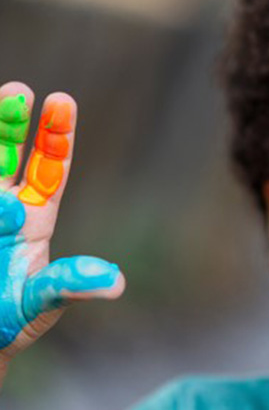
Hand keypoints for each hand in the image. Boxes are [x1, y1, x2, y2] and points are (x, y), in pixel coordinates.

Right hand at [0, 81, 123, 369]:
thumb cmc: (13, 319)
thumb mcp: (42, 302)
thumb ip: (70, 286)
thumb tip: (116, 283)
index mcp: (35, 216)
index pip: (50, 167)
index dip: (56, 135)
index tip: (62, 100)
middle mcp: (3, 206)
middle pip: (7, 154)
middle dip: (10, 123)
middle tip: (18, 90)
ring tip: (3, 99)